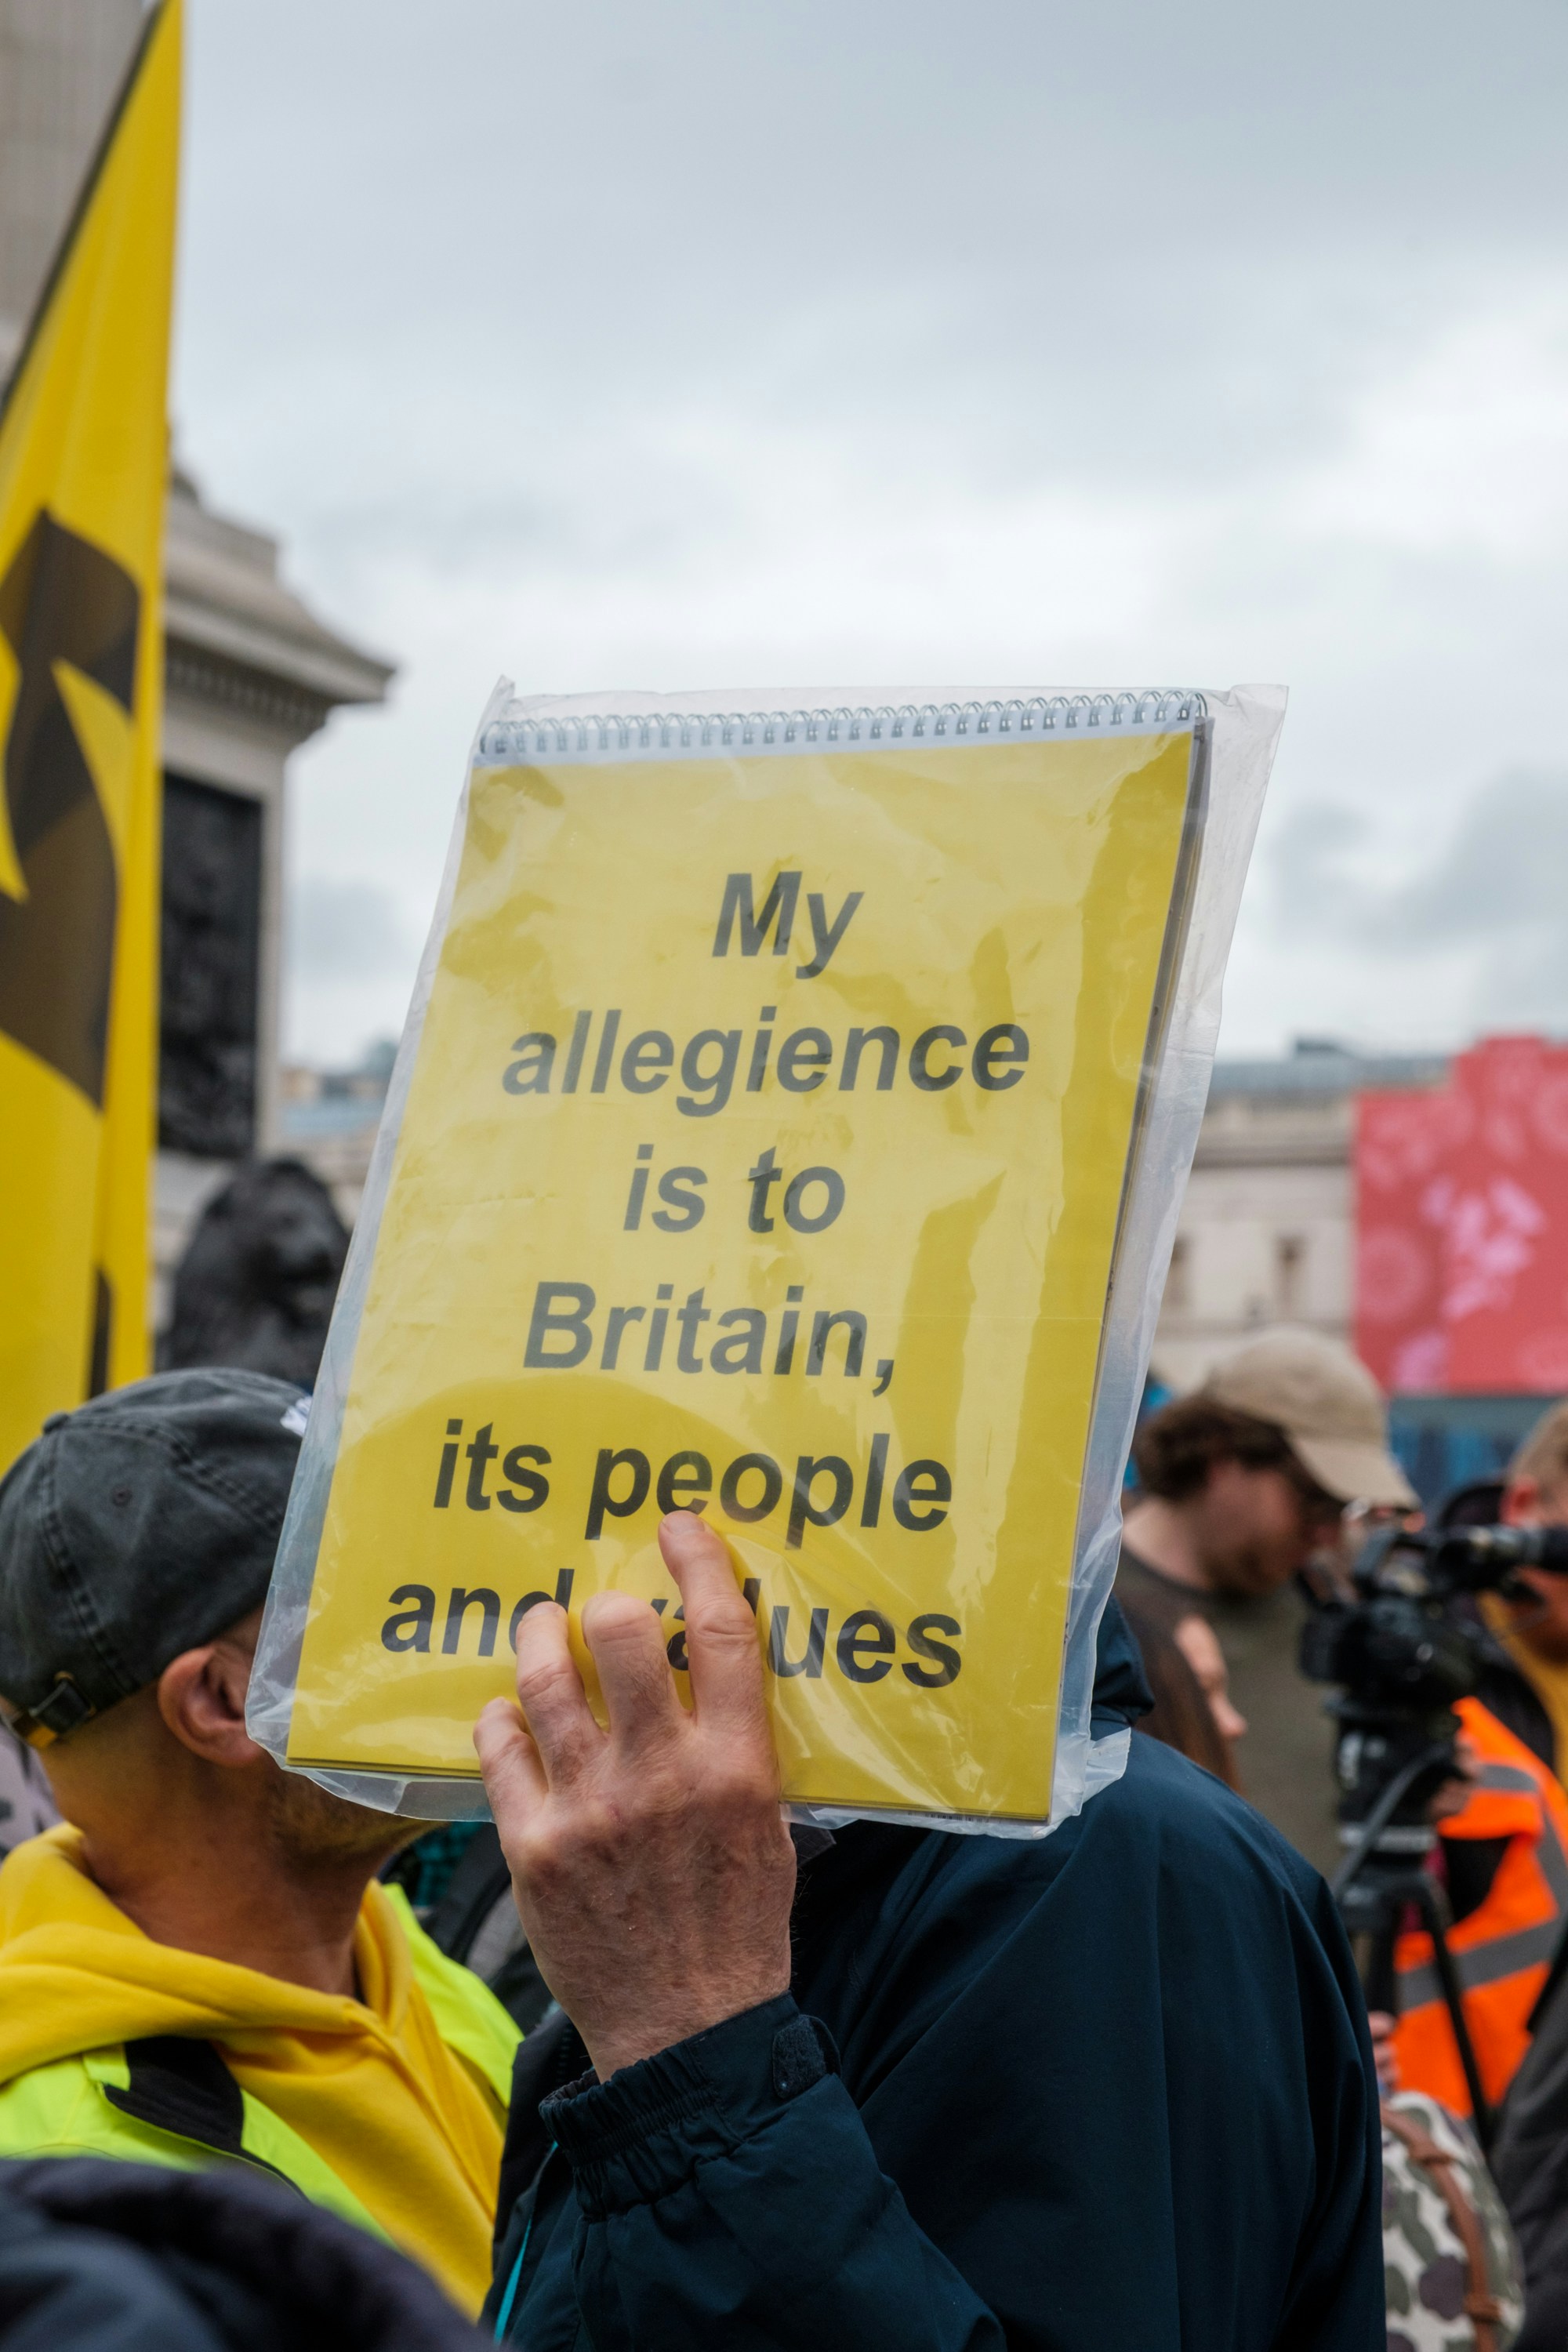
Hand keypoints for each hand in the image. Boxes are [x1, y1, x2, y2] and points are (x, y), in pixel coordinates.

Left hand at [474, 1512, 796, 2077]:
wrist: (687, 2034)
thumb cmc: (737, 1928)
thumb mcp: (771, 1827)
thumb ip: (741, 1748)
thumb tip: (709, 1670)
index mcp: (738, 1767)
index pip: (723, 1632)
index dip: (699, 1561)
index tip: (679, 1526)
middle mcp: (665, 1775)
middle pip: (621, 1635)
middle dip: (604, 1604)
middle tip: (597, 1608)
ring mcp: (592, 1809)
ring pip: (545, 1681)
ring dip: (539, 1641)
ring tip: (539, 1631)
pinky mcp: (536, 1847)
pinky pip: (500, 1748)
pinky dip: (501, 1718)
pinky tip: (509, 1714)